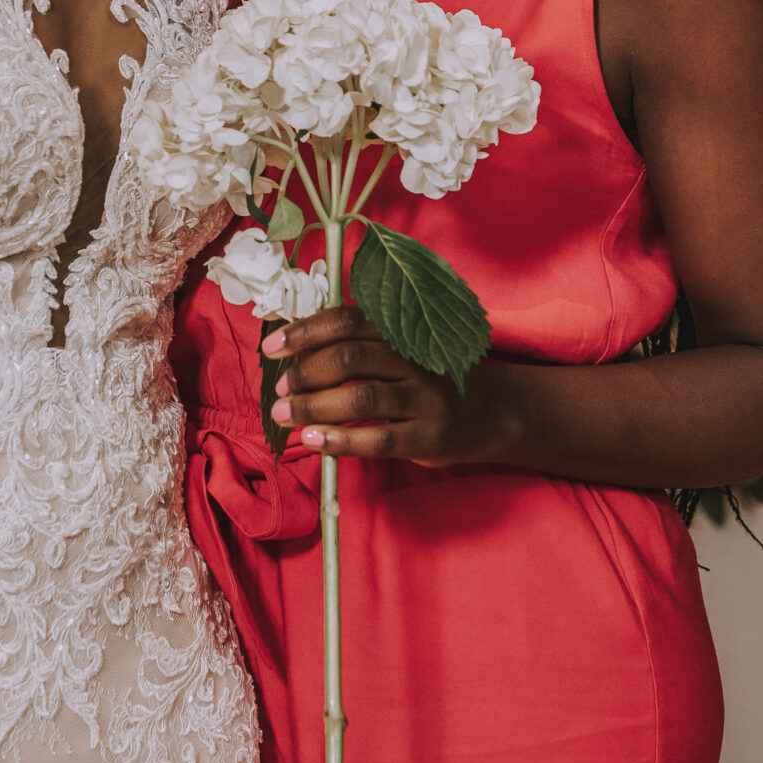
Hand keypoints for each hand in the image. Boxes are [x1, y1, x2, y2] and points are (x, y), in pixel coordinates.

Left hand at [262, 306, 506, 465]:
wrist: (490, 413)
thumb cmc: (428, 381)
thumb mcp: (402, 352)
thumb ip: (360, 346)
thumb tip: (295, 353)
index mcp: (402, 332)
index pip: (347, 321)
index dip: (305, 332)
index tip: (272, 347)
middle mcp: (415, 359)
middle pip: (350, 357)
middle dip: (306, 372)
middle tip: (281, 389)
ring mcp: (425, 398)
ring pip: (360, 398)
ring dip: (314, 406)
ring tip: (284, 415)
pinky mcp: (429, 437)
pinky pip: (378, 438)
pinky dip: (340, 440)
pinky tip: (314, 441)